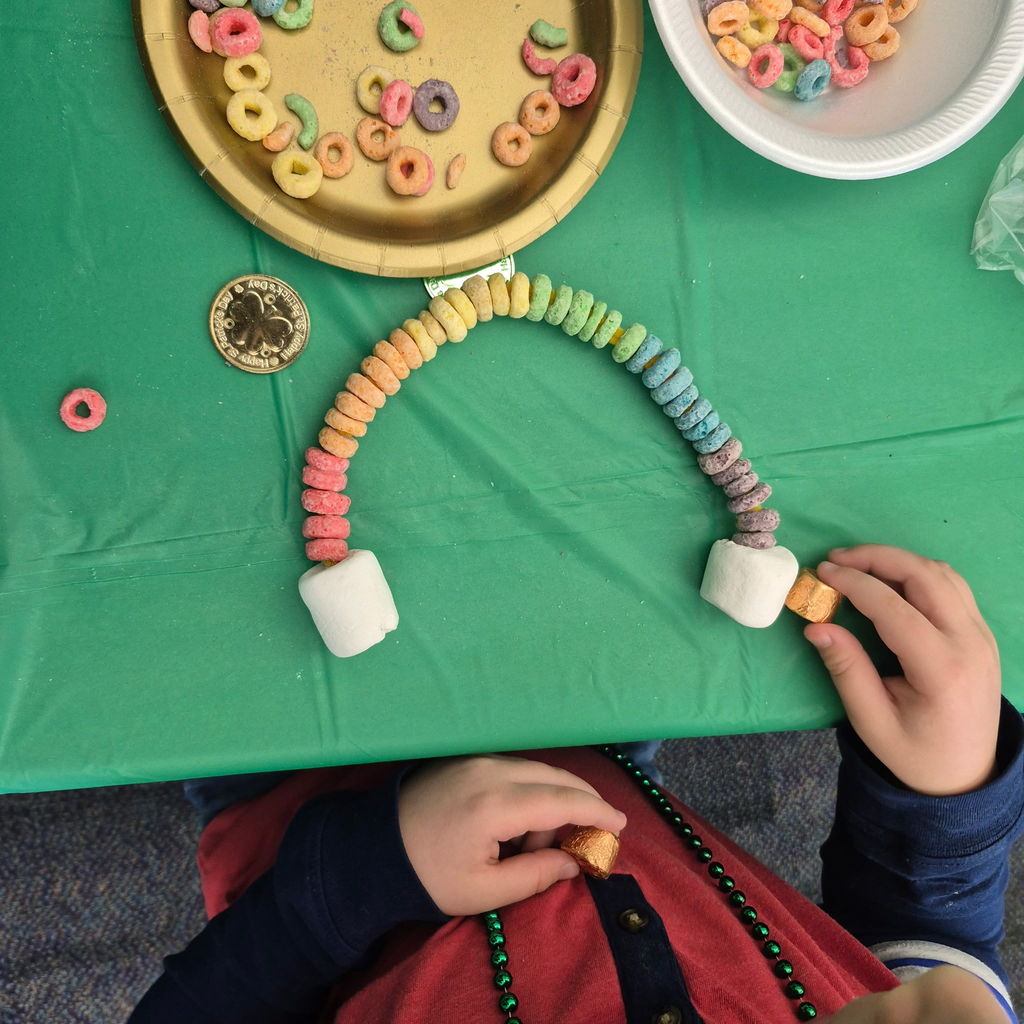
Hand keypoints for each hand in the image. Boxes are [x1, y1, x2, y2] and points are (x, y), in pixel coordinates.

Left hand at [397, 754, 626, 915]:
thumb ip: (536, 875)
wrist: (369, 850)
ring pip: (535, 770)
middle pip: (554, 776)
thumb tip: (573, 862)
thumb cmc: (426, 876)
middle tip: (595, 833)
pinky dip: (529, 790)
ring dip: (551, 800)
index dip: (597, 812)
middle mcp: (490, 770)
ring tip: (535, 845)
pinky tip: (518, 824)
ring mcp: (476, 758)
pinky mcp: (465, 758)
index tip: (622, 825)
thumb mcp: (483, 891)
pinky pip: (513, 768)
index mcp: (496, 803)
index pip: (563, 800)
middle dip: (581, 802)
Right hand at [804, 545, 1000, 795]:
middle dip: (877, 557)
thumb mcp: (871, 720)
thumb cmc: (914, 753)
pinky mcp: (981, 633)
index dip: (856, 584)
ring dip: (898, 561)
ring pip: (943, 574)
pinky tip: (888, 581)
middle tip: (836, 559)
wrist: (966, 776)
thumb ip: (846, 670)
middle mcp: (970, 644)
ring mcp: (982, 635)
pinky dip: (917, 572)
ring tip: (857, 565)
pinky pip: (952, 586)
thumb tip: (816, 626)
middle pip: (926, 576)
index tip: (821, 572)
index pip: (895, 609)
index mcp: (943, 670)